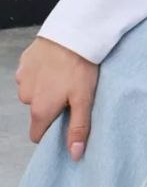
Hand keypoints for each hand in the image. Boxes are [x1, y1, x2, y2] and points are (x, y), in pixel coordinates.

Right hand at [14, 36, 99, 160]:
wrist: (72, 31)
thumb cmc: (80, 66)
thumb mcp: (84, 99)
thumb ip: (78, 128)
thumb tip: (73, 155)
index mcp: (40, 110)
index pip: (37, 135)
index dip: (51, 131)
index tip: (65, 121)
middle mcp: (26, 96)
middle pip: (37, 112)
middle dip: (50, 106)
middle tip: (70, 92)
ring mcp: (22, 78)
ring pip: (33, 92)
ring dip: (45, 87)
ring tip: (64, 74)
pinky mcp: (24, 61)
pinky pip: (31, 74)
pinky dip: (41, 72)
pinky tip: (56, 63)